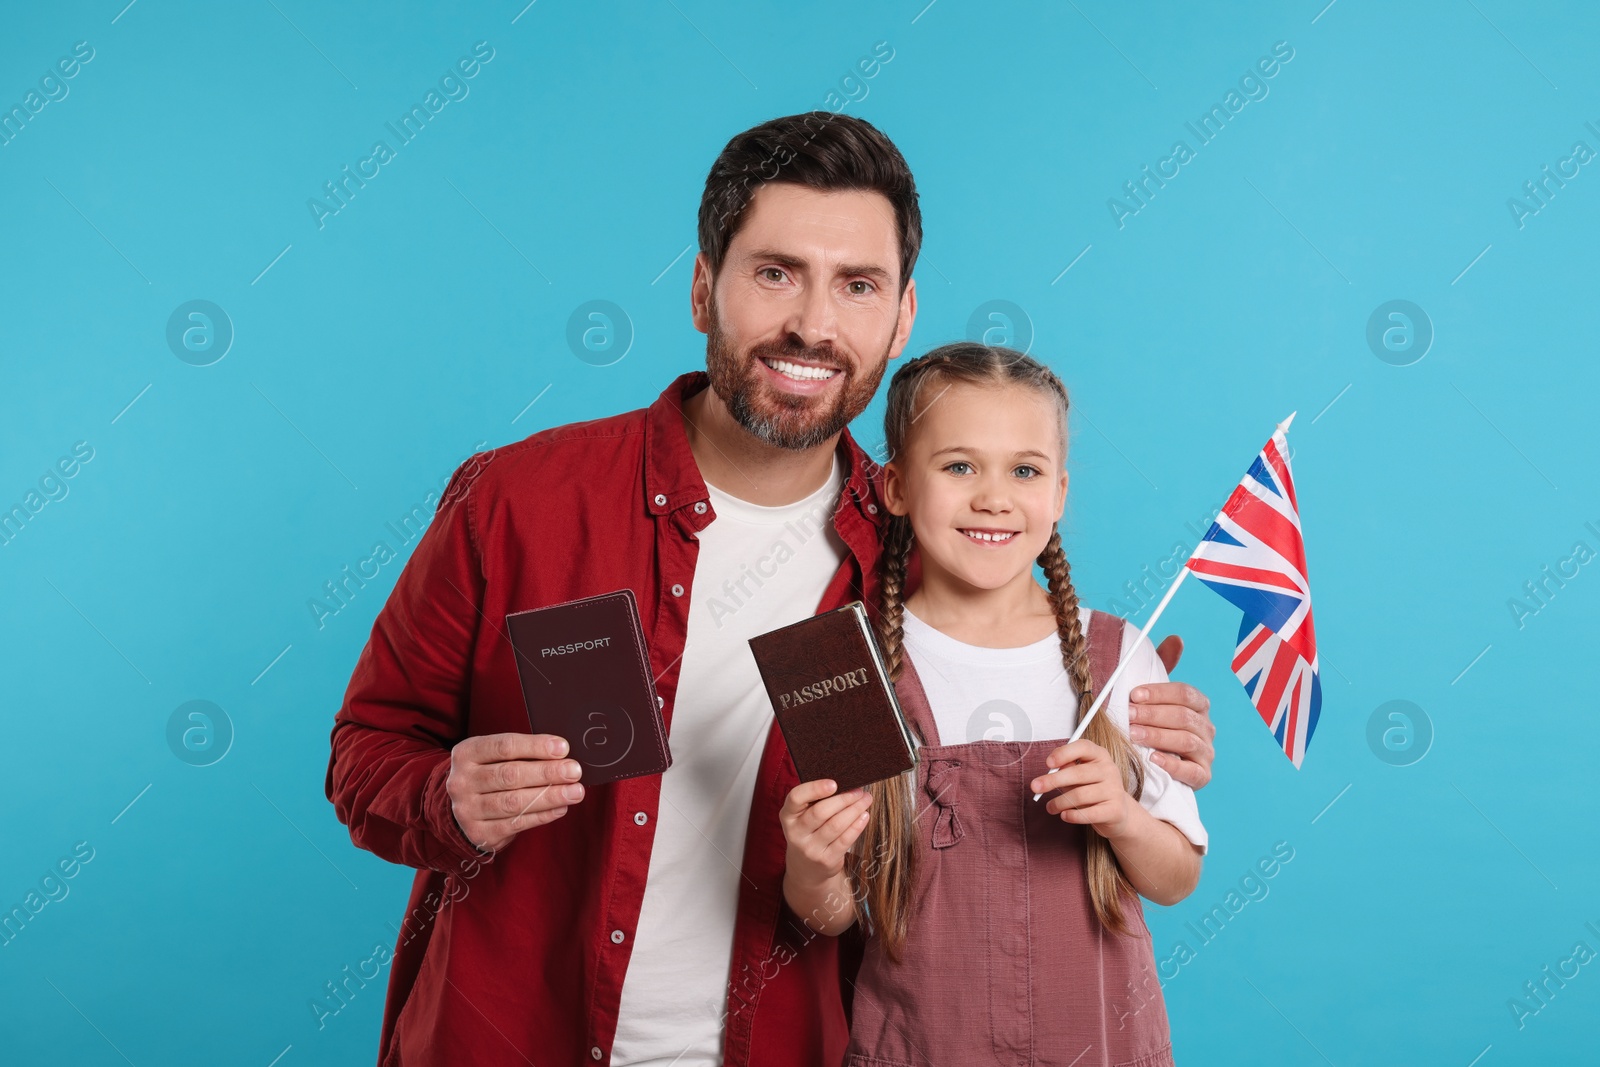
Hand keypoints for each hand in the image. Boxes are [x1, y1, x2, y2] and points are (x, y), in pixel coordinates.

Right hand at [447, 733, 582, 853]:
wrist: (460, 811)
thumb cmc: (488, 775)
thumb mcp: (494, 758)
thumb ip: (522, 753)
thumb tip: (562, 754)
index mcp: (467, 753)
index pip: (504, 746)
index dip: (536, 746)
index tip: (563, 748)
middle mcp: (462, 781)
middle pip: (510, 775)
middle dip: (547, 773)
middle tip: (574, 771)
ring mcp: (467, 809)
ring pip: (514, 802)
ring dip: (549, 796)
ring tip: (575, 792)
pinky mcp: (479, 833)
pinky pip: (516, 823)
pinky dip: (542, 815)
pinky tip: (560, 808)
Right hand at [779, 780, 872, 891]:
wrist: (806, 868)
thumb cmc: (809, 832)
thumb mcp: (802, 817)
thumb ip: (815, 801)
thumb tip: (846, 784)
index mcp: (787, 816)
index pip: (796, 798)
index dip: (815, 789)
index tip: (834, 783)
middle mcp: (795, 833)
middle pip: (820, 812)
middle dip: (844, 799)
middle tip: (859, 791)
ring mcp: (810, 849)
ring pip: (835, 825)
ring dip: (854, 810)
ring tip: (866, 800)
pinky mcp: (826, 860)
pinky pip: (845, 840)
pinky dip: (857, 826)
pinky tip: (864, 816)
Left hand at [1030, 739, 1136, 839]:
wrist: (1118, 812)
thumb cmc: (1093, 789)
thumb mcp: (1080, 775)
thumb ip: (1067, 769)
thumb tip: (1050, 770)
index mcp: (1100, 755)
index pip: (1083, 747)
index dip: (1064, 753)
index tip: (1048, 763)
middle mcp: (1109, 770)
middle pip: (1078, 773)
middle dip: (1053, 780)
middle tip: (1035, 787)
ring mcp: (1114, 790)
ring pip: (1080, 795)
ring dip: (1059, 802)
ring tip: (1050, 807)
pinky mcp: (1114, 810)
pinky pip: (1088, 814)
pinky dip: (1072, 816)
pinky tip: (1064, 815)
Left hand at [1129, 639, 1215, 786]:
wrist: (1157, 763)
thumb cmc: (1155, 723)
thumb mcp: (1157, 696)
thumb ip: (1163, 667)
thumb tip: (1176, 639)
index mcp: (1198, 705)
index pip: (1185, 693)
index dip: (1160, 693)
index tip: (1134, 695)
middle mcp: (1206, 727)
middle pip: (1184, 716)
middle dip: (1153, 714)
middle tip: (1128, 715)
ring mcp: (1206, 752)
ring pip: (1186, 740)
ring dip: (1158, 736)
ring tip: (1134, 735)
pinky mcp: (1202, 776)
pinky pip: (1192, 771)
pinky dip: (1172, 764)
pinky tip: (1153, 759)